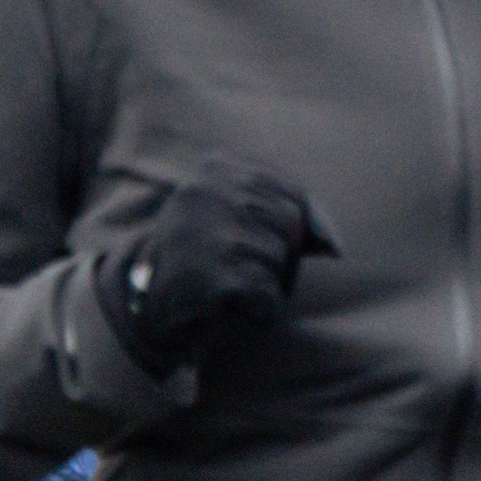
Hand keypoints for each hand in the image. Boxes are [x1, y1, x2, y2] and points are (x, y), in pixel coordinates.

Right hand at [99, 154, 337, 378]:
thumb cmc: (204, 260)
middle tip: (242, 272)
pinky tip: (228, 308)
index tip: (280, 250)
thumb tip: (334, 245)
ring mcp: (204, 233)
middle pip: (291, 226)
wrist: (146, 309)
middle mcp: (204, 192)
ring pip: (281, 261)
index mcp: (215, 168)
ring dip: (269, 286)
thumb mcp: (238, 218)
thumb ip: (288, 215)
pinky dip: (260, 312)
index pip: (293, 195)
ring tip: (229, 287)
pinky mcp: (210, 276)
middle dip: (281, 258)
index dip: (300, 231)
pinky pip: (268, 296)